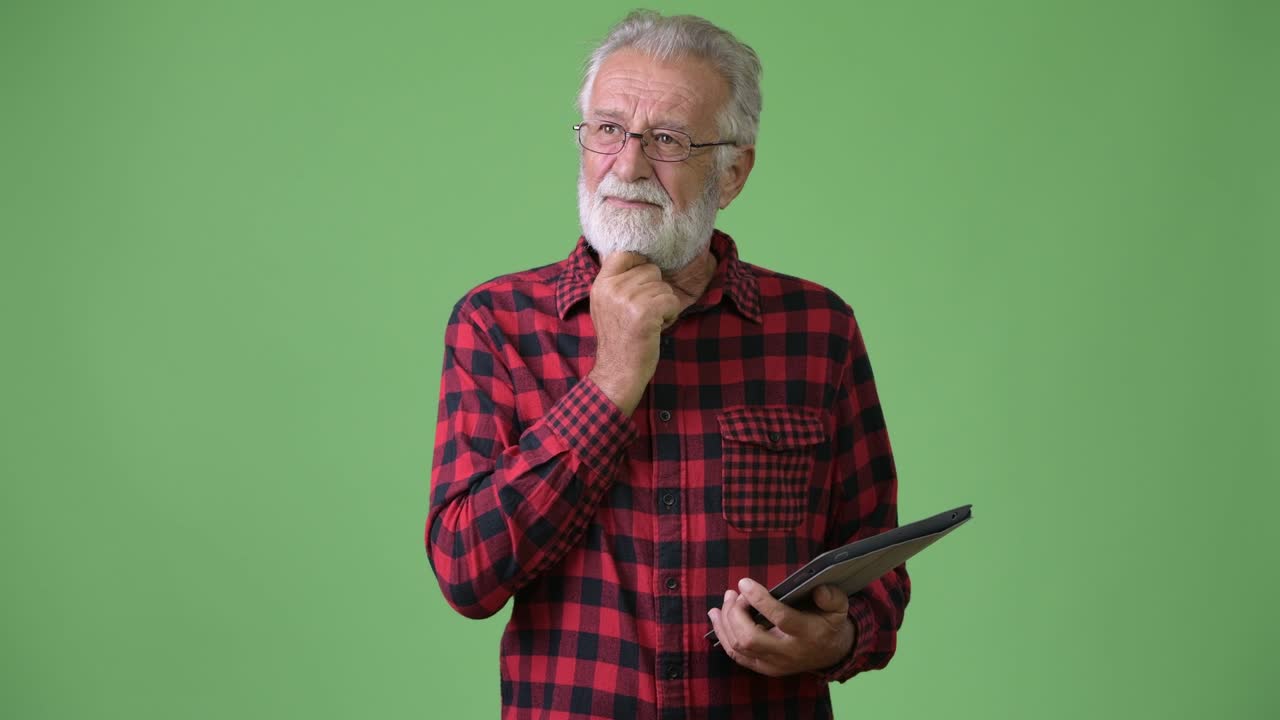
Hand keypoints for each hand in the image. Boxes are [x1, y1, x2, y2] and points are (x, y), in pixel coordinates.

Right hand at [586, 251, 680, 414]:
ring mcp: (628, 299)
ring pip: (664, 286)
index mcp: (601, 284)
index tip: (641, 286)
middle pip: (651, 270)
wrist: (618, 373)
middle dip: (654, 291)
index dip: (640, 265)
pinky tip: (656, 328)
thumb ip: (616, 283)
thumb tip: (637, 257)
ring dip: (663, 305)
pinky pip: (671, 300)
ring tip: (648, 323)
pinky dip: (671, 315)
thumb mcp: (606, 306)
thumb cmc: (619, 341)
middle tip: (643, 313)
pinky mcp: (645, 311)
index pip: (625, 253)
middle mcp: (612, 288)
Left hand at [707, 579, 854, 677]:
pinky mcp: (763, 668)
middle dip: (735, 613)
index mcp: (807, 635)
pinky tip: (717, 616)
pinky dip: (722, 635)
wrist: (831, 653)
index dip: (759, 600)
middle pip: (750, 637)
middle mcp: (788, 654)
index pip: (780, 619)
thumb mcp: (838, 607)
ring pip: (738, 647)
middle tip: (734, 593)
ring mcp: (774, 664)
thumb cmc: (829, 623)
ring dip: (725, 621)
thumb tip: (818, 589)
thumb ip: (832, 597)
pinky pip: (736, 655)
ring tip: (726, 599)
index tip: (744, 582)